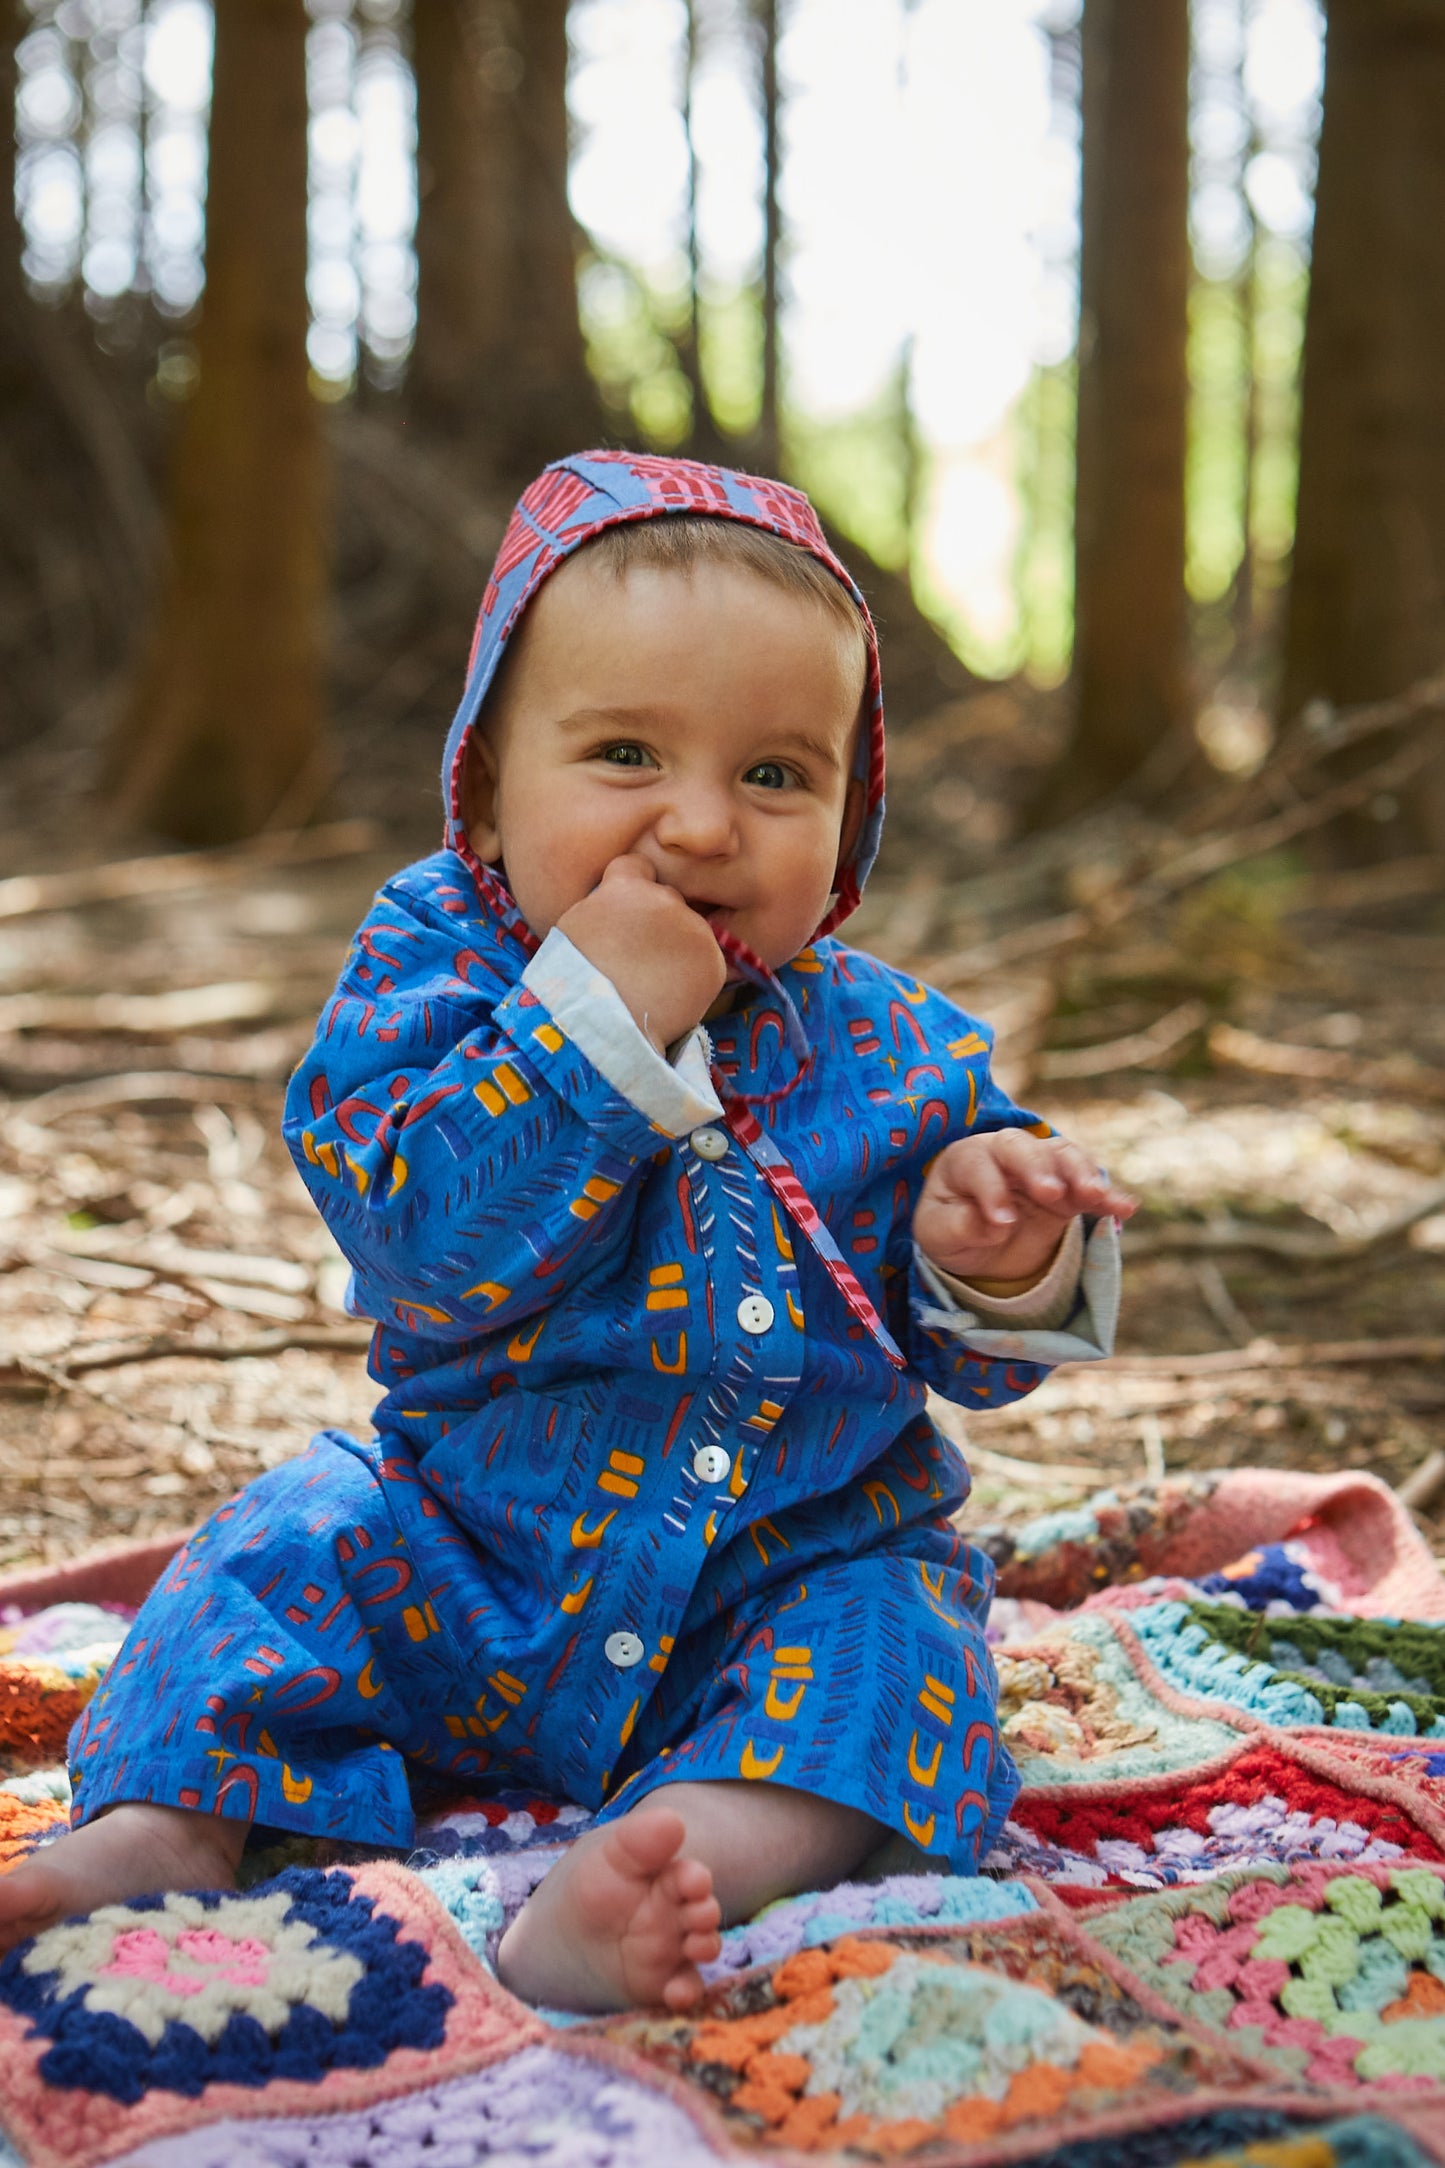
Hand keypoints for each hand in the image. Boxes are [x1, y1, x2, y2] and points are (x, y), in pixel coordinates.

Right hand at [557, 854, 727, 1053]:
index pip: (639, 866)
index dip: (634, 887)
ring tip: (653, 982)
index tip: (628, 912)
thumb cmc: (574, 983)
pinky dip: (695, 978)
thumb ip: (604, 905)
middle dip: (659, 922)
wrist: (599, 1027)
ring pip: (691, 933)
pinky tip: (670, 996)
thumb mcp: (575, 928)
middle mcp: (664, 899)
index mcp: (625, 887)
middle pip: (669, 900)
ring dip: (679, 950)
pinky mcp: (713, 962)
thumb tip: (617, 905)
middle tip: (640, 958)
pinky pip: (707, 963)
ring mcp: (693, 930)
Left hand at [913, 1129, 1135, 1286]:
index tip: (1002, 1223)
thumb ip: (958, 1227)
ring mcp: (1039, 1165)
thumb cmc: (951, 1228)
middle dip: (1038, 1167)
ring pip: (1062, 1155)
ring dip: (1079, 1173)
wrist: (978, 1241)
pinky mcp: (1068, 1187)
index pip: (978, 1165)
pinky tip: (1124, 1209)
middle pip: (1022, 1146)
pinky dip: (1107, 1195)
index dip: (991, 1191)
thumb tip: (993, 1225)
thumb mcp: (939, 1235)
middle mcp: (1003, 1152)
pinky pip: (1089, 1184)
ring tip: (1095, 1196)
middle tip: (1051, 1193)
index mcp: (965, 1158)